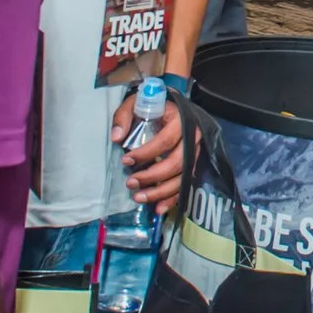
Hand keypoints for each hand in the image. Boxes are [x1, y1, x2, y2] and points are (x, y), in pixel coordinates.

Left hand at [111, 89, 186, 214]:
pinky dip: (172, 199)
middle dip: (153, 176)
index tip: (126, 161)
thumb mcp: (135, 103)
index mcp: (180, 119)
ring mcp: (195, 152)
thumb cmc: (151, 106)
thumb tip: (117, 138)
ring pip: (182, 177)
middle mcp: (192, 137)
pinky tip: (158, 209)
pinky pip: (185, 184)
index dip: (146, 153)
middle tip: (131, 183)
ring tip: (138, 198)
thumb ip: (124, 117)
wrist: (170, 106)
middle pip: (177, 162)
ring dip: (161, 191)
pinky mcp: (192, 164)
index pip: (165, 140)